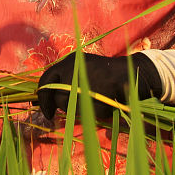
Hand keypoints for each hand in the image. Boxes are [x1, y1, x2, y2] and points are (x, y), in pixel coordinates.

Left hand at [37, 52, 161, 117]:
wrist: (132, 72)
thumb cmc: (103, 73)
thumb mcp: (81, 68)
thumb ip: (63, 79)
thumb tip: (42, 99)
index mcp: (70, 61)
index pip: (46, 79)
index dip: (42, 97)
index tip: (45, 110)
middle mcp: (75, 70)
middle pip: (57, 97)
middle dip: (63, 105)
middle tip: (74, 106)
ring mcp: (86, 83)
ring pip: (70, 106)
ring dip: (78, 109)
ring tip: (94, 100)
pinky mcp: (98, 95)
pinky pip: (87, 112)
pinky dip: (93, 112)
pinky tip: (103, 103)